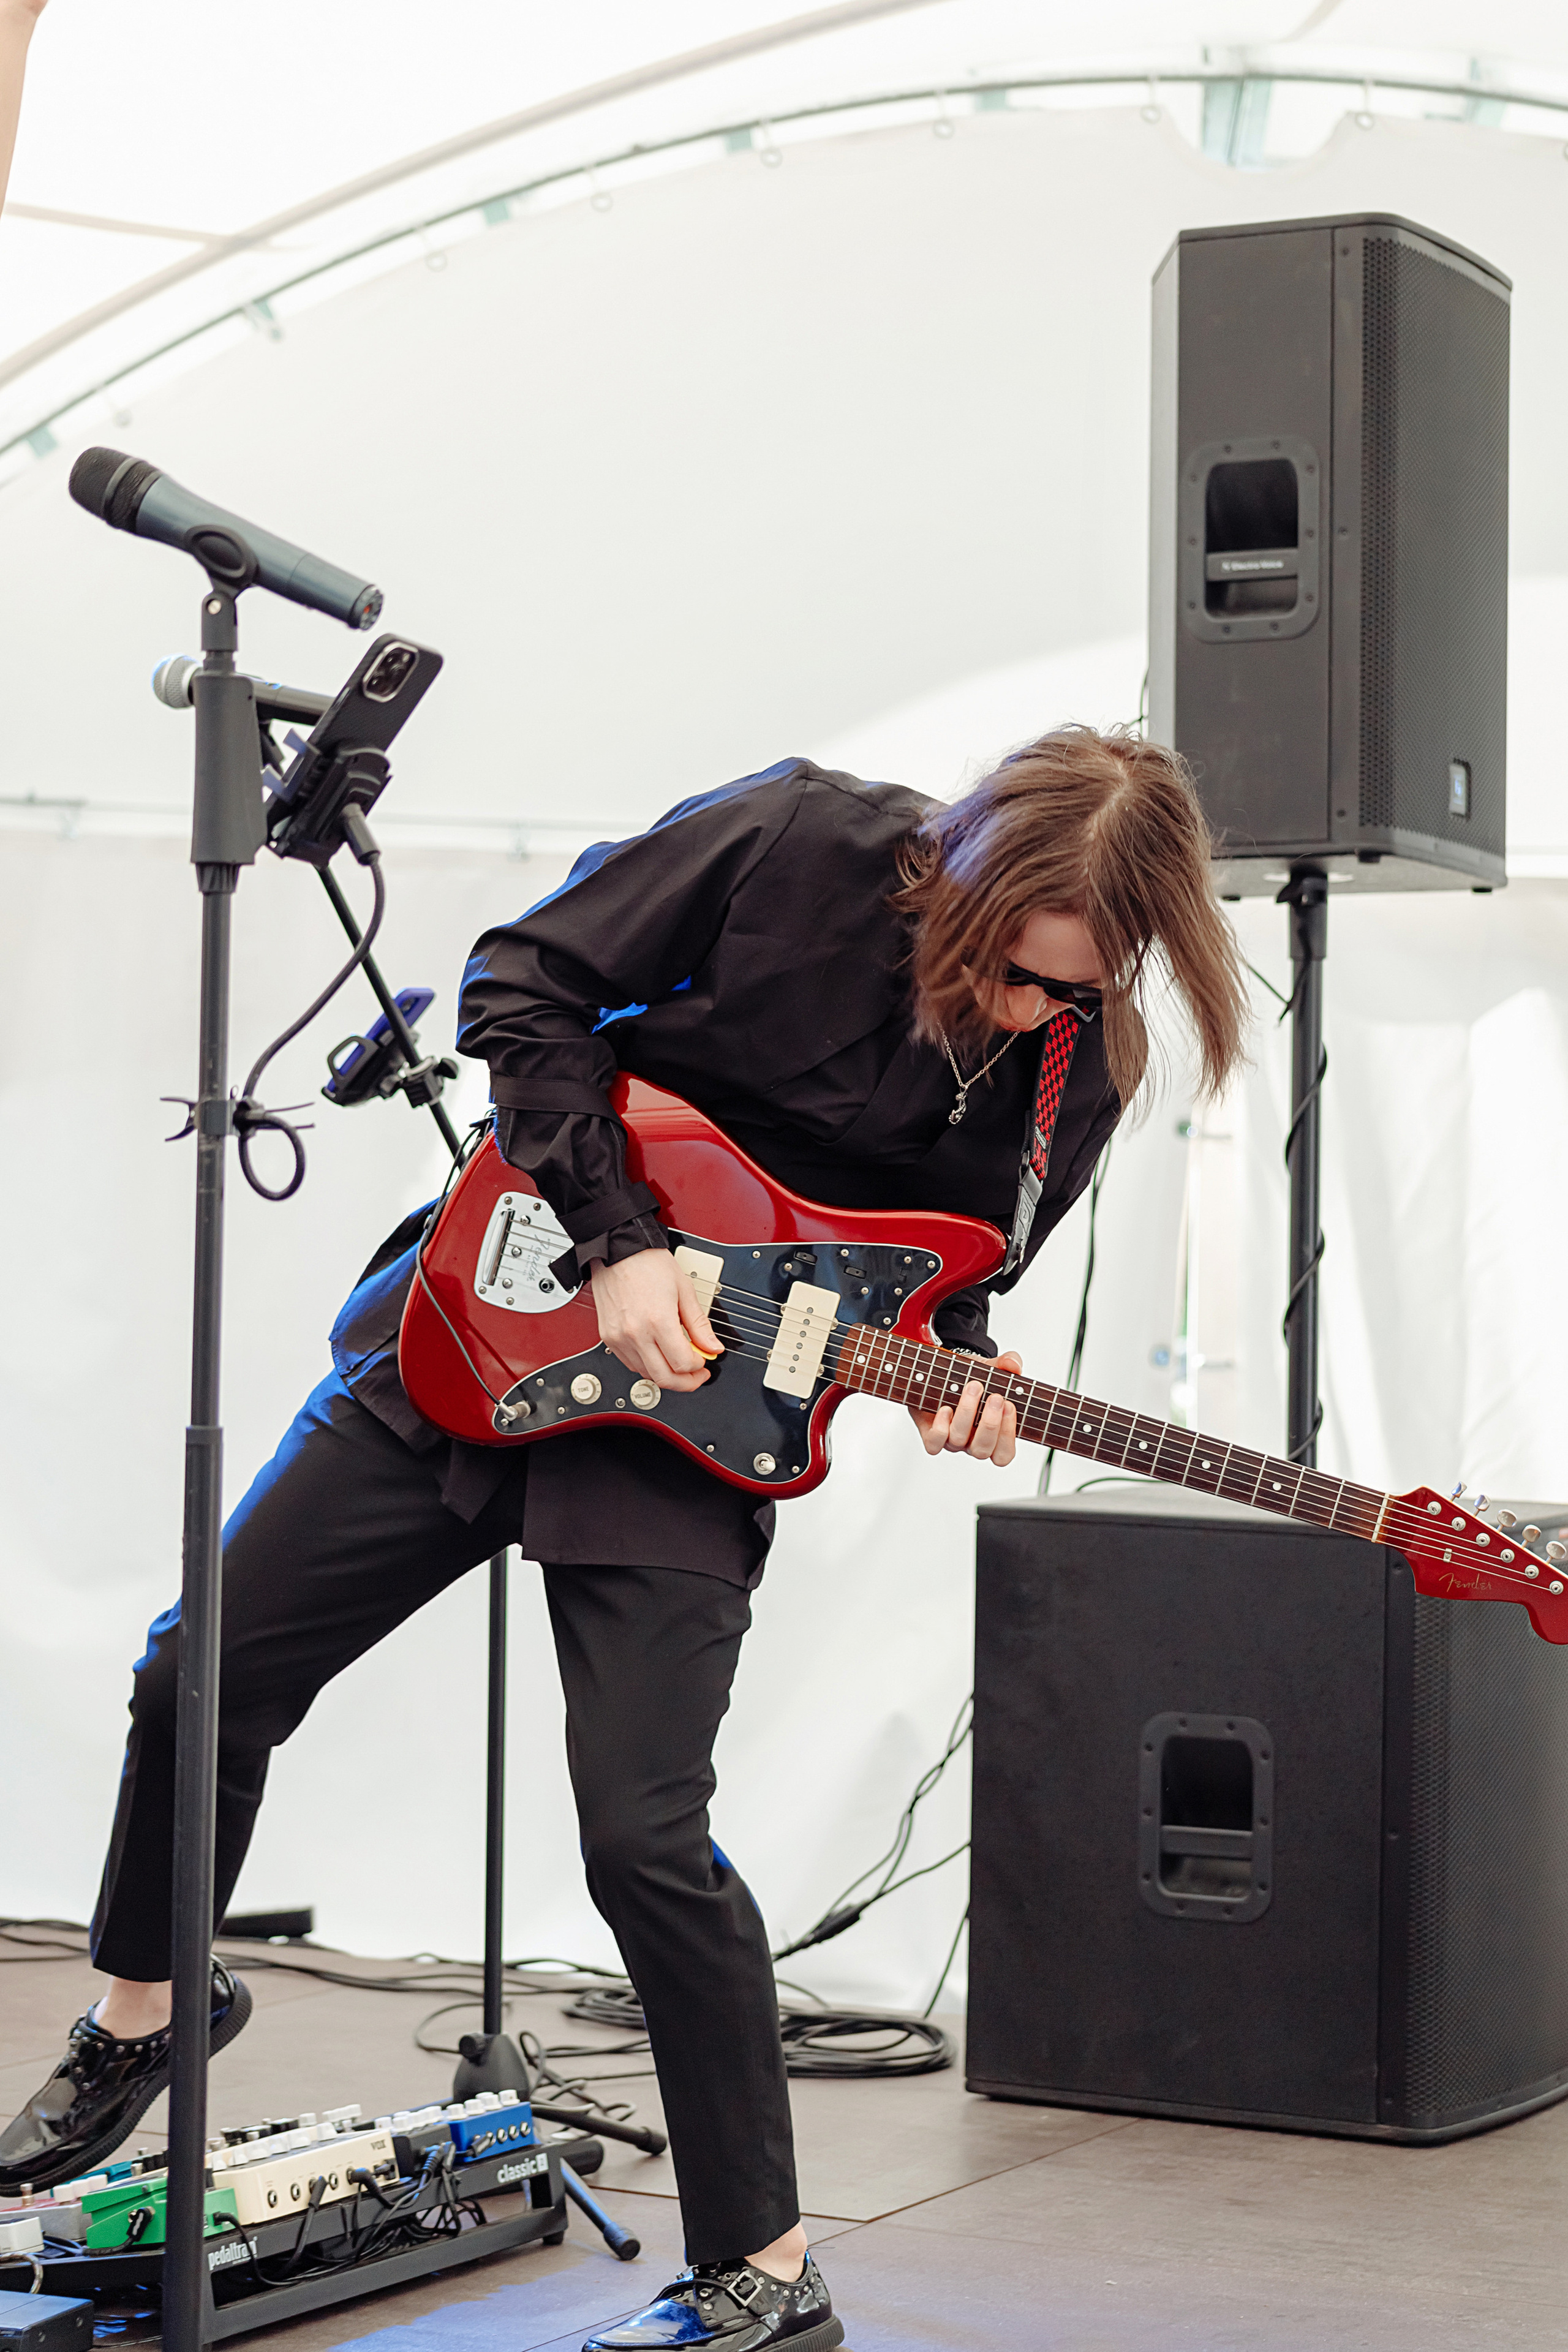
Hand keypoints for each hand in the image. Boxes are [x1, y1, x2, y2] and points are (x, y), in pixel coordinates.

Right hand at [590, 1247, 721, 1392]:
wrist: (617, 1250)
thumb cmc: (648, 1262)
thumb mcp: (684, 1289)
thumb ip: (699, 1324)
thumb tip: (713, 1347)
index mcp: (658, 1320)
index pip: (683, 1363)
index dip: (699, 1367)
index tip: (705, 1359)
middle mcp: (635, 1333)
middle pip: (664, 1378)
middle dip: (686, 1383)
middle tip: (697, 1375)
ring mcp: (618, 1337)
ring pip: (646, 1374)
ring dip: (666, 1375)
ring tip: (678, 1362)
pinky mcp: (608, 1337)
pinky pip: (630, 1364)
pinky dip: (647, 1365)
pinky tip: (658, 1355)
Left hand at [910, 1350, 1021, 1468]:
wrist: (943, 1375)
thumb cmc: (973, 1378)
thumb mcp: (993, 1368)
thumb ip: (1009, 1363)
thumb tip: (1014, 1365)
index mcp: (992, 1436)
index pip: (1004, 1454)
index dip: (1008, 1435)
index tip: (1009, 1406)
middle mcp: (971, 1442)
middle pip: (982, 1450)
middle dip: (990, 1424)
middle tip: (995, 1397)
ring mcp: (951, 1440)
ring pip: (958, 1441)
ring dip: (967, 1413)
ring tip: (973, 1387)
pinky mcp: (930, 1433)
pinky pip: (934, 1443)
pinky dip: (940, 1428)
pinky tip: (945, 1408)